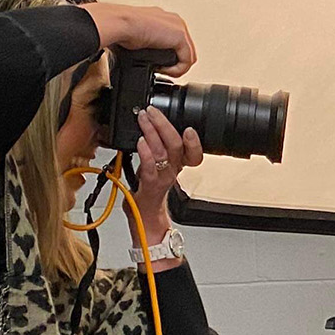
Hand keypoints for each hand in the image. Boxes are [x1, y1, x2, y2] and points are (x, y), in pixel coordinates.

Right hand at [83, 3, 195, 76]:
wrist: (119, 24)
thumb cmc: (120, 28)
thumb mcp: (136, 36)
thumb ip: (145, 43)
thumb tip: (141, 53)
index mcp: (162, 19)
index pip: (175, 42)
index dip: (169, 57)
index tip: (156, 65)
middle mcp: (173, 21)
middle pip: (184, 49)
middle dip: (174, 63)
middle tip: (160, 70)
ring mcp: (178, 28)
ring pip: (188, 56)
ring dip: (175, 68)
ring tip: (161, 71)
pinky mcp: (180, 37)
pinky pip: (186, 61)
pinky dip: (176, 70)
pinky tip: (163, 70)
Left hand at [126, 106, 201, 255]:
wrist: (144, 222)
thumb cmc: (148, 196)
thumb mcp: (154, 169)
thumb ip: (153, 151)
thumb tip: (145, 130)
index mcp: (177, 167)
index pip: (194, 154)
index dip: (194, 141)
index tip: (189, 127)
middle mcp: (172, 172)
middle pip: (176, 146)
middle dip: (164, 125)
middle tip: (153, 112)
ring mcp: (161, 179)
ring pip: (163, 152)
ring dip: (152, 133)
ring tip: (143, 119)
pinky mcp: (148, 187)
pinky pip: (149, 168)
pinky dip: (145, 153)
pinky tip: (140, 142)